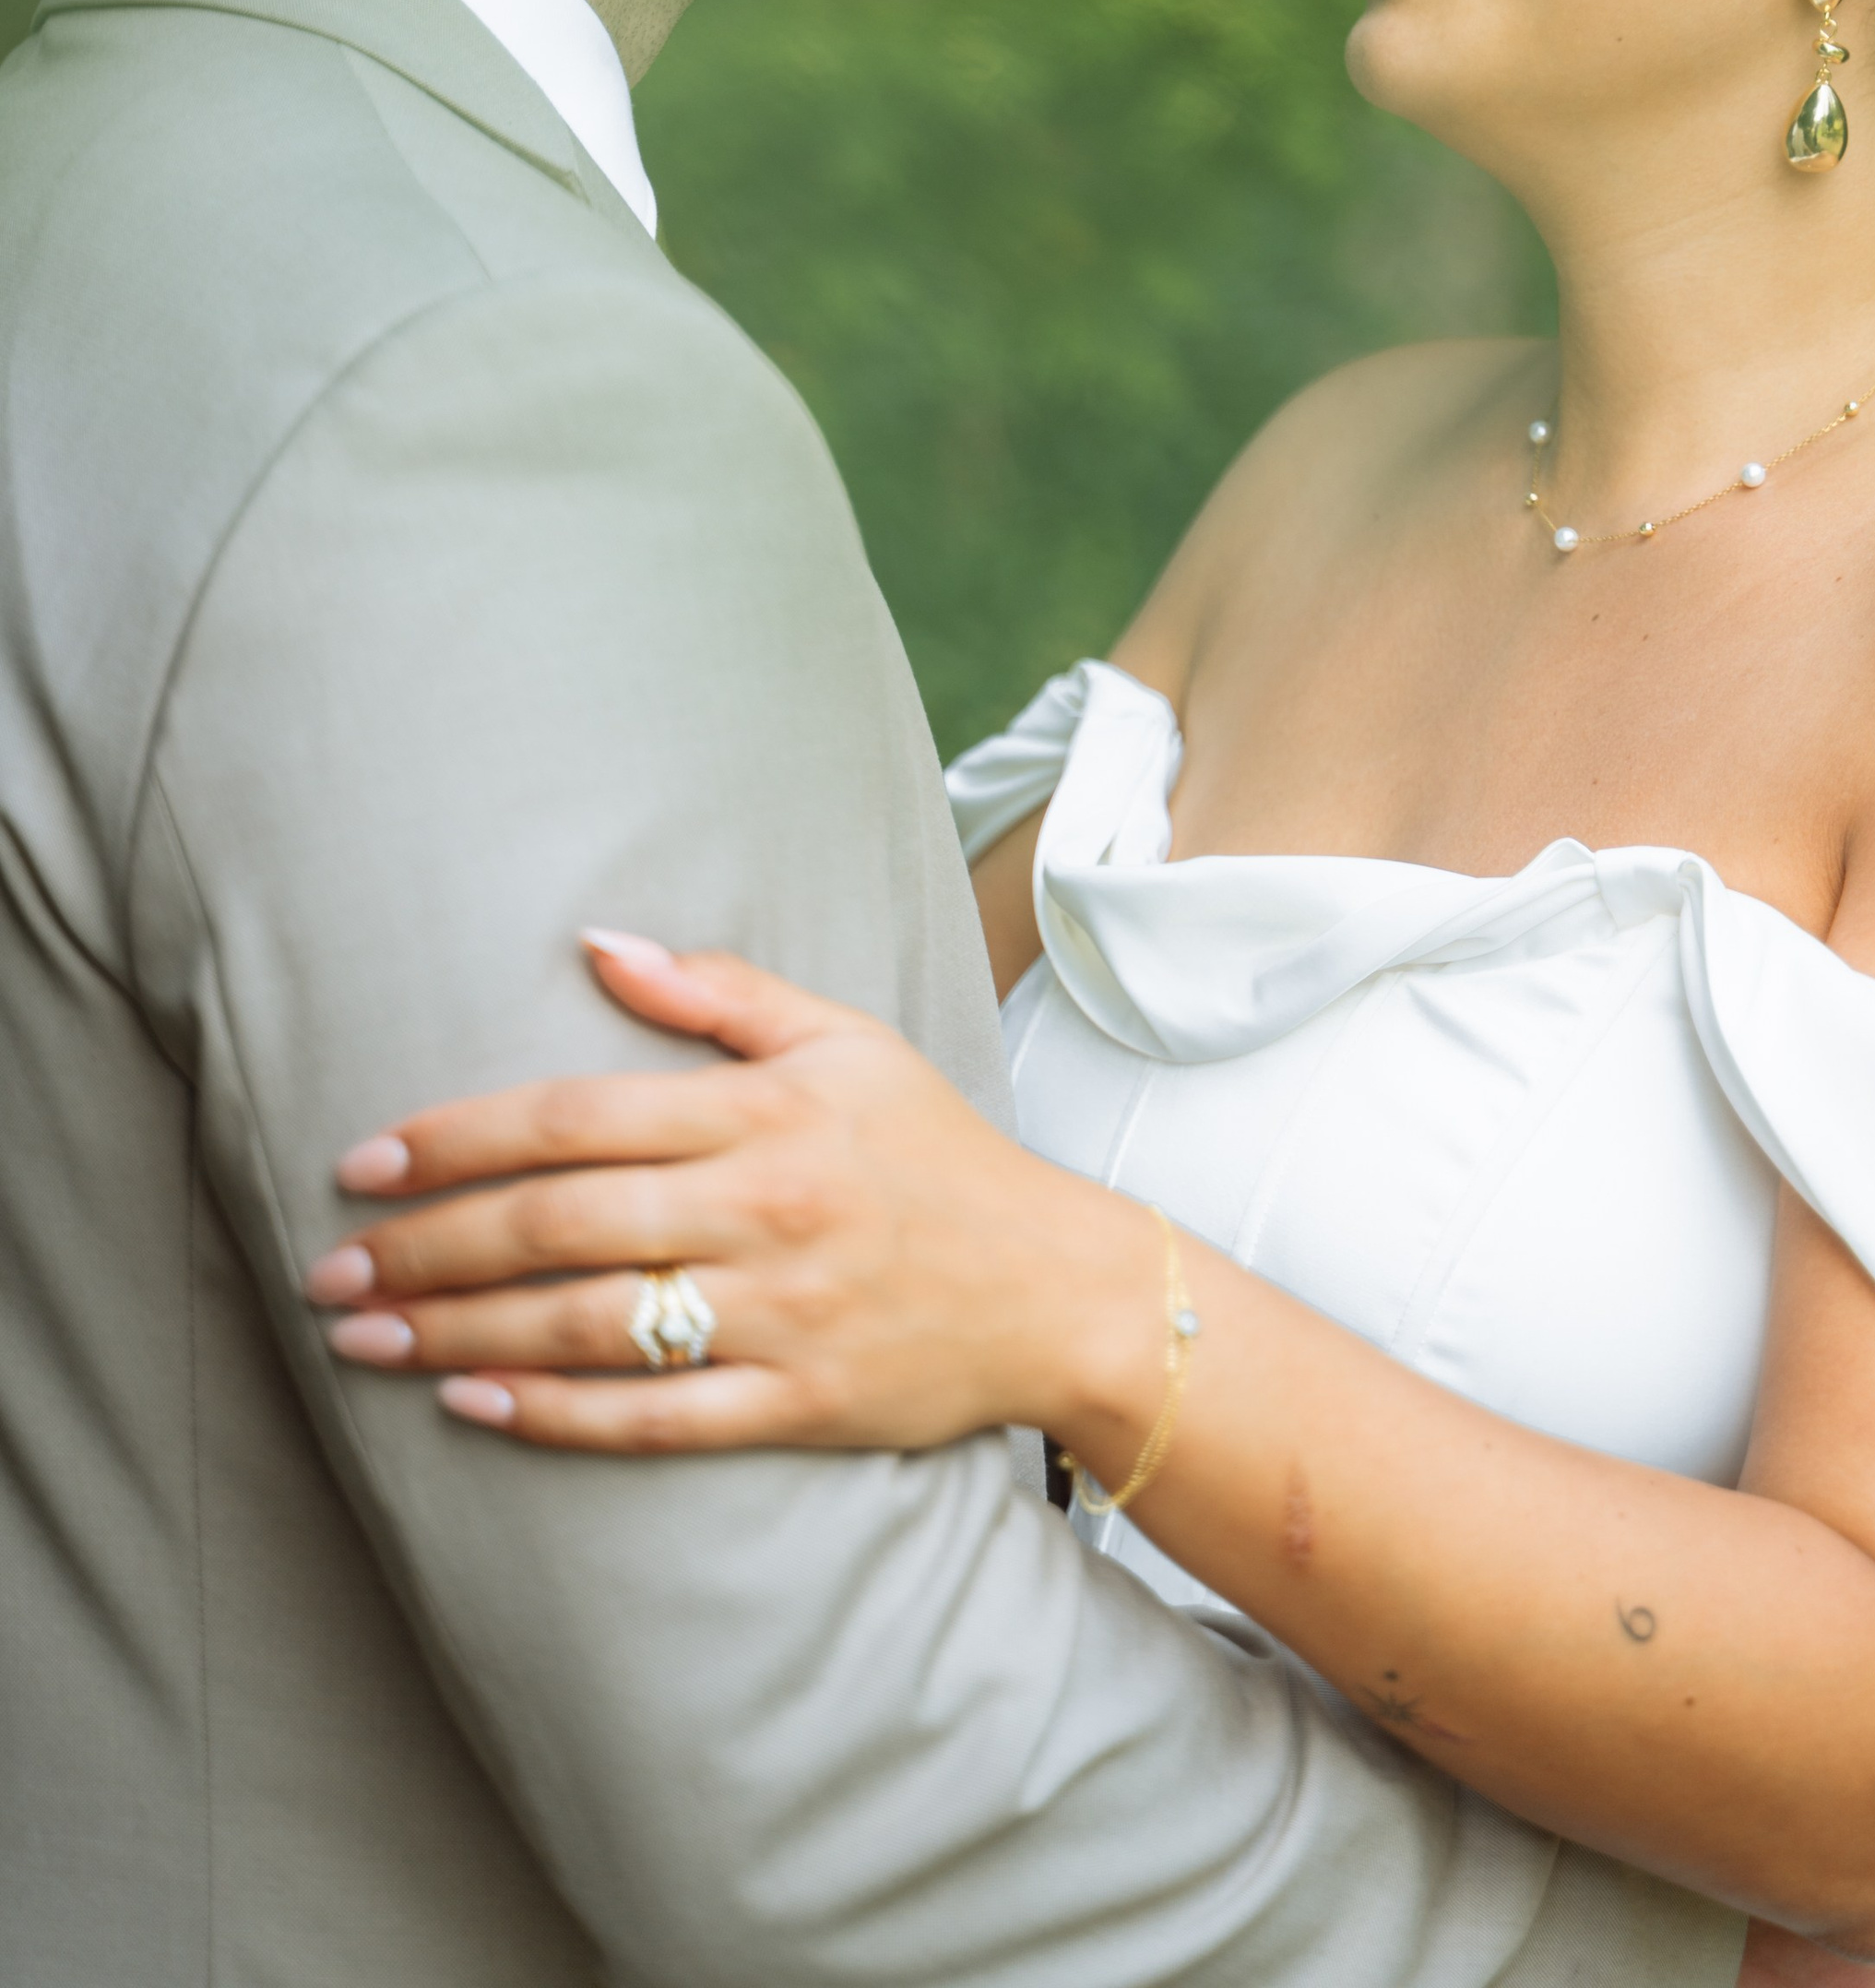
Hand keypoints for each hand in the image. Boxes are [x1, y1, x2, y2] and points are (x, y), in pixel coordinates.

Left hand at [306, 938, 1160, 1448]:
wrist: (1057, 1287)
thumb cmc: (936, 1154)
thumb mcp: (845, 1040)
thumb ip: (720, 992)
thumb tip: (598, 944)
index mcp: (766, 1111)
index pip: (577, 1117)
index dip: (460, 1138)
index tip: (366, 1159)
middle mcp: (764, 1208)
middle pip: (559, 1225)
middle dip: (428, 1245)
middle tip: (331, 1269)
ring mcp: (780, 1312)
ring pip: (588, 1326)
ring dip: (460, 1334)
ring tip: (366, 1340)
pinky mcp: (796, 1405)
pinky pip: (654, 1418)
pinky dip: (556, 1414)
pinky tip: (474, 1405)